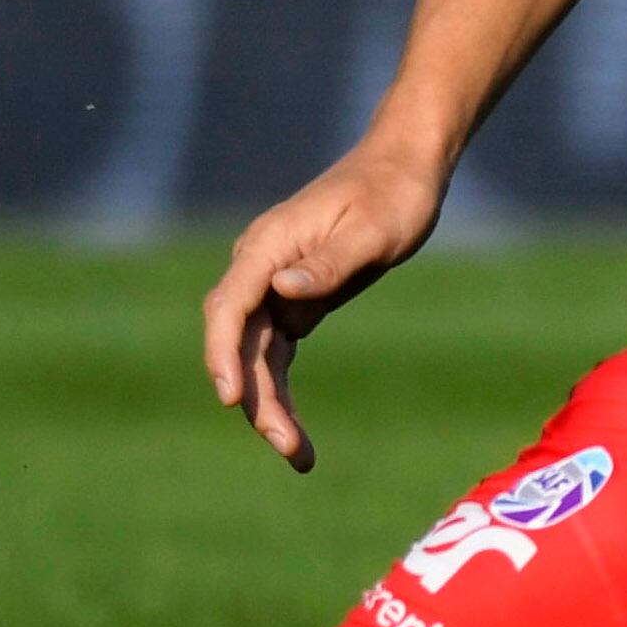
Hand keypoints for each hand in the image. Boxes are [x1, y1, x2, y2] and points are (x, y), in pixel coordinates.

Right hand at [201, 140, 446, 470]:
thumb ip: (328, 262)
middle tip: (289, 446)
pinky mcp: (294, 303)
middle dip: (256, 397)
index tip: (231, 398)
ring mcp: (272, 288)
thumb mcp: (372, 231)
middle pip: (238, 342)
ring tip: (298, 456)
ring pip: (255, 356)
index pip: (230, 307)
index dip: (223, 355)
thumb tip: (282, 290)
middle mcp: (259, 269)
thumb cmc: (392, 195)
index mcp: (267, 247)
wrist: (403, 170)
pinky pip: (276, 354)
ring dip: (269, 405)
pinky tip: (296, 433)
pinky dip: (281, 392)